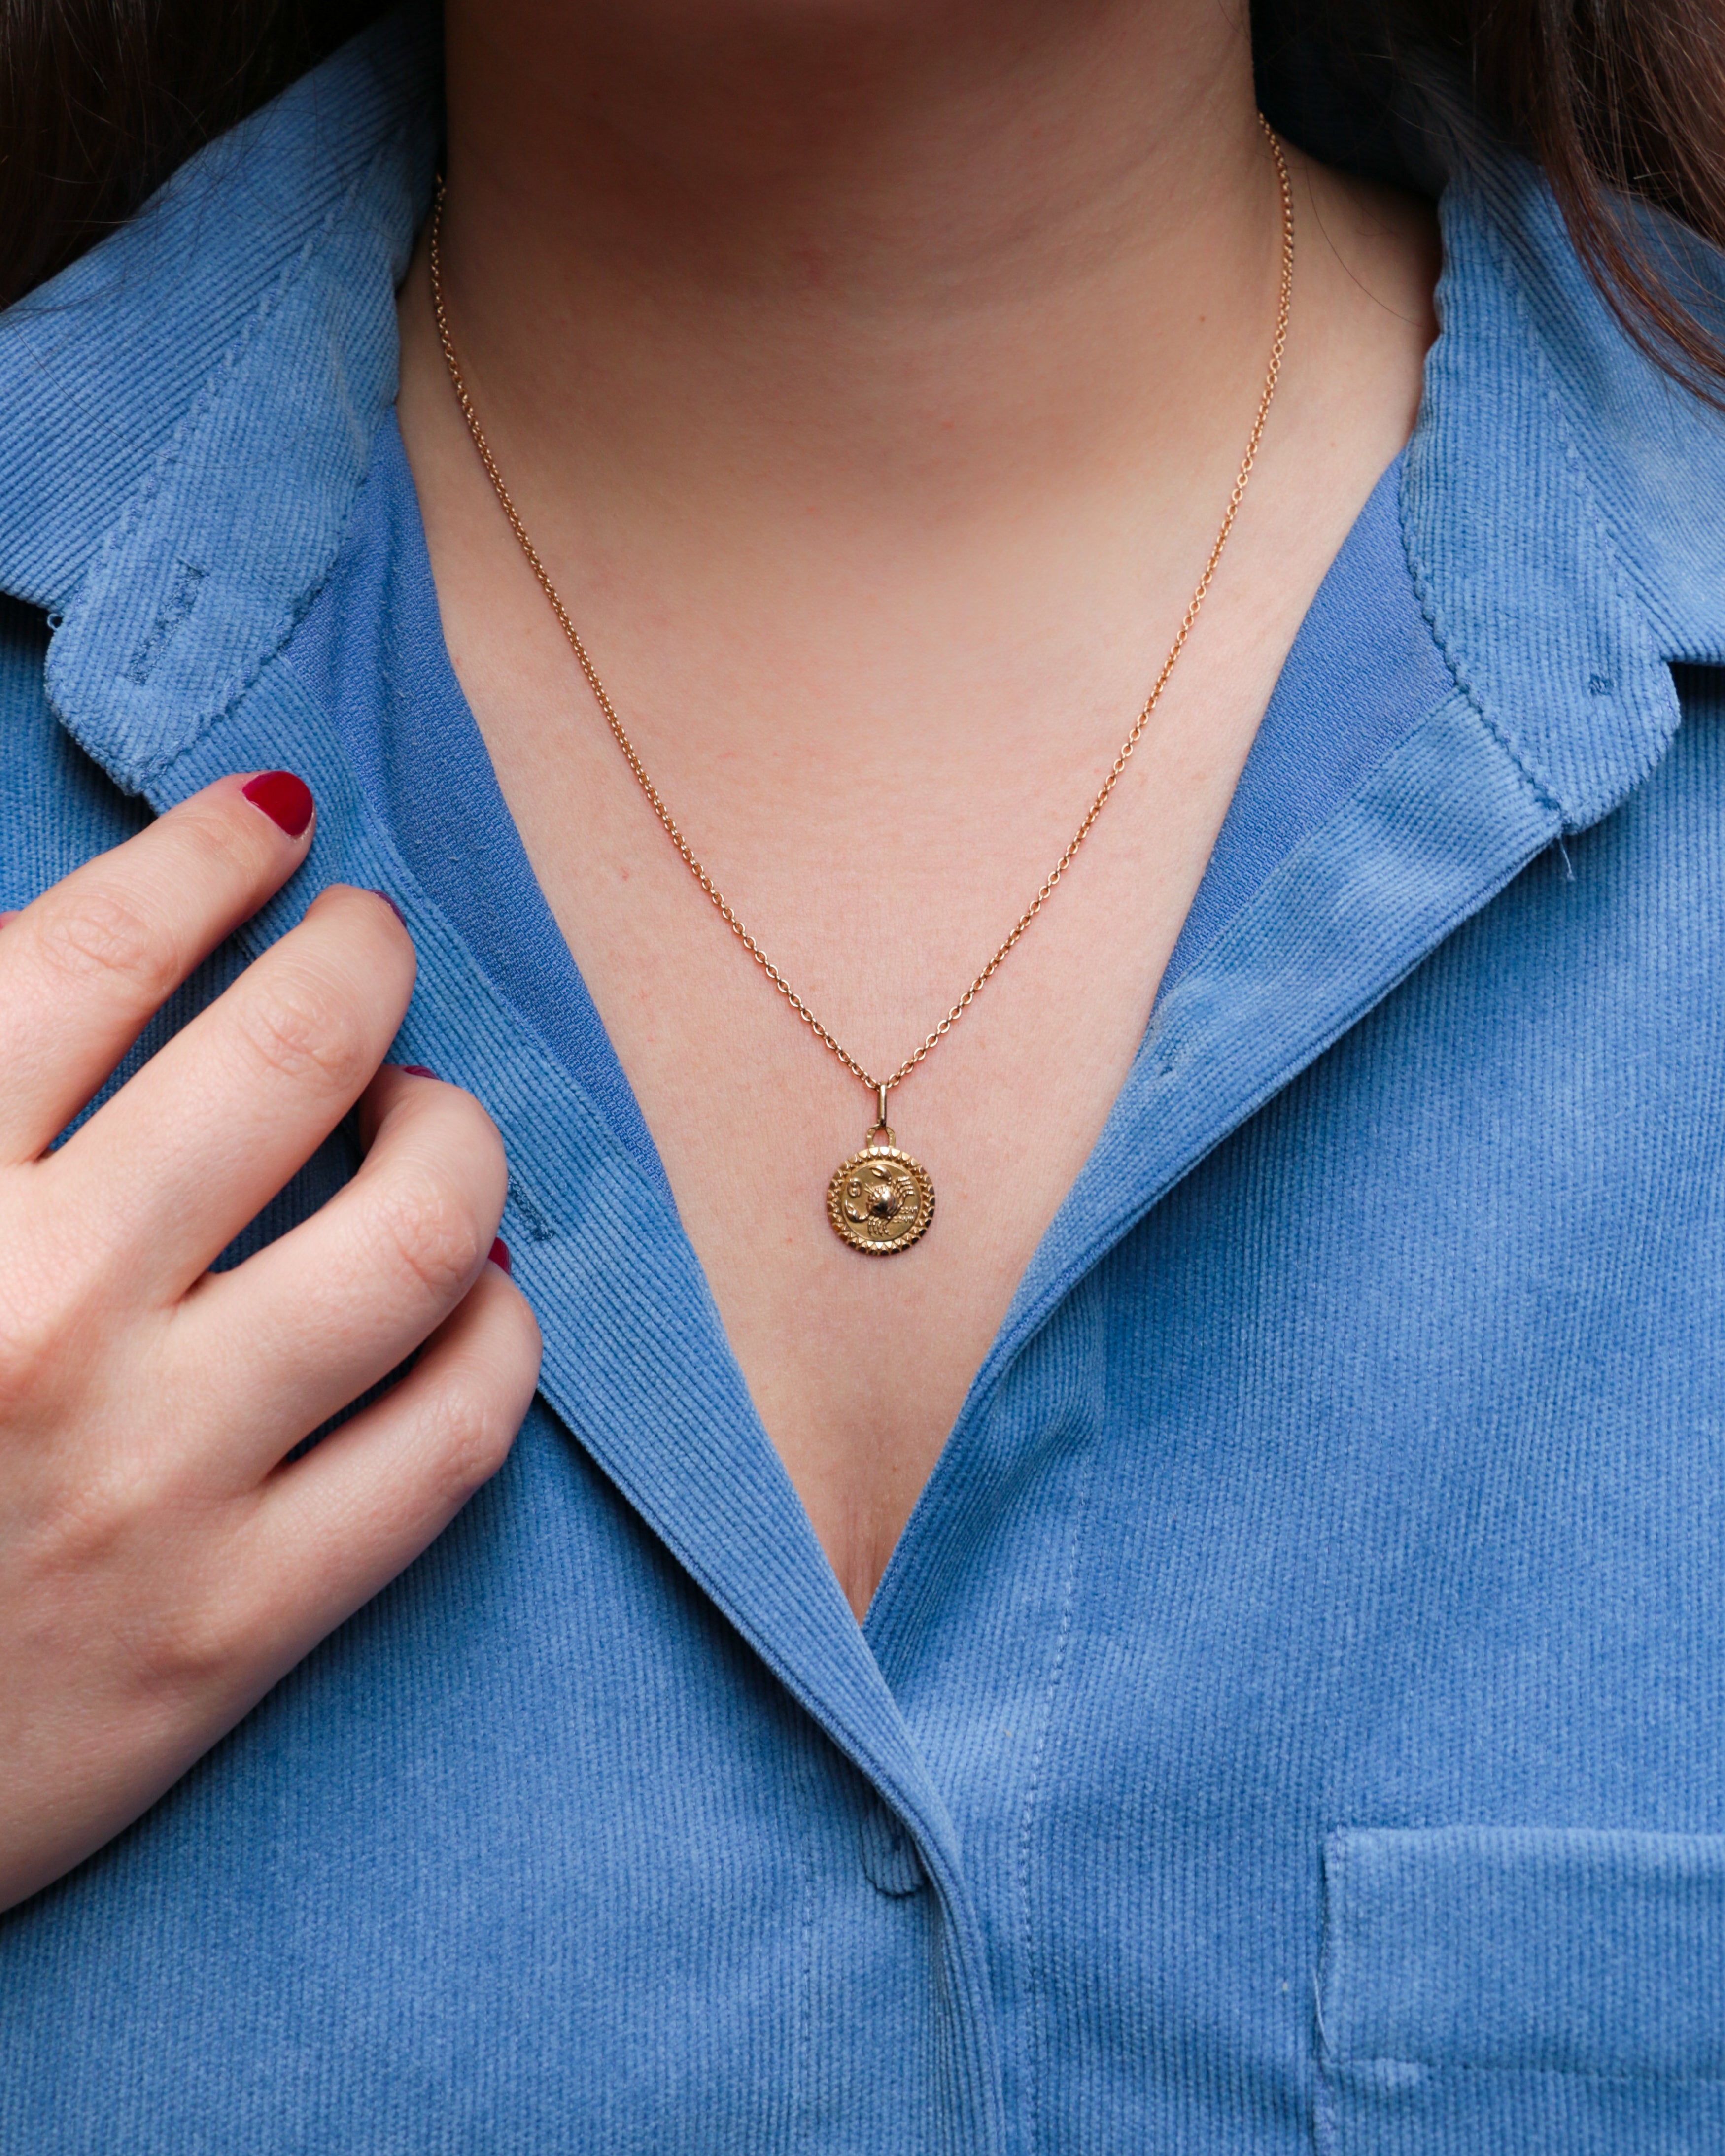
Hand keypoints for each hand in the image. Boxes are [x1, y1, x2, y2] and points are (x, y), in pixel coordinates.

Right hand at [0, 773, 540, 1909]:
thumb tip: (75, 953)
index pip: (93, 958)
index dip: (203, 859)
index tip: (266, 823)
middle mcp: (40, 1322)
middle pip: (289, 1054)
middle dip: (356, 958)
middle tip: (367, 940)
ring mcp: (156, 1480)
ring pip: (415, 1232)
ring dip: (455, 1133)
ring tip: (432, 1112)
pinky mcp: (234, 1627)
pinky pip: (449, 1439)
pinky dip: (493, 1337)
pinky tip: (474, 1297)